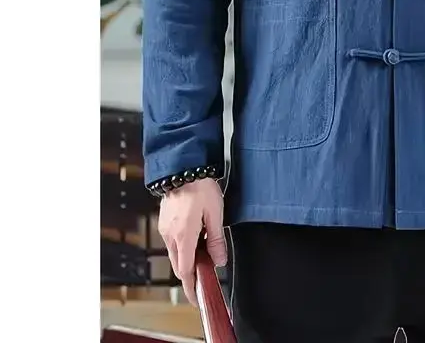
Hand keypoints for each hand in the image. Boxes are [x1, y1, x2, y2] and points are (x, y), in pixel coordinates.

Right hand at [157, 178, 226, 304]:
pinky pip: (172, 241)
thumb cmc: (201, 187)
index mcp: (184, 236)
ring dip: (187, 258)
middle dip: (190, 274)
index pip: (186, 271)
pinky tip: (195, 237)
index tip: (197, 297)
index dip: (191, 287)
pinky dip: (183, 246)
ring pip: (175, 253)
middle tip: (204, 277)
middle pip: (179, 265)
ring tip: (205, 252)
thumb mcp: (215, 214)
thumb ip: (217, 239)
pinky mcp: (164, 221)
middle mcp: (170, 235)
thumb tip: (219, 260)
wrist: (184, 167)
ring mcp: (165, 228)